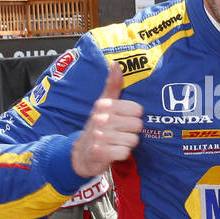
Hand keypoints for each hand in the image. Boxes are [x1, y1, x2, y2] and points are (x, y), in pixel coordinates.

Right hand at [70, 62, 142, 179]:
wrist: (82, 153)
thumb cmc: (98, 126)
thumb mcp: (103, 104)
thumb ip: (113, 85)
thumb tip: (116, 63)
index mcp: (104, 105)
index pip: (137, 109)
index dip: (134, 117)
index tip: (124, 119)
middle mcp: (100, 119)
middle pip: (137, 125)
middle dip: (132, 131)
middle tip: (120, 133)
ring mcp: (99, 136)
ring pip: (133, 140)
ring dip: (127, 144)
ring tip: (116, 142)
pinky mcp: (99, 153)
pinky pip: (124, 153)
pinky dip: (122, 154)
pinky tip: (113, 152)